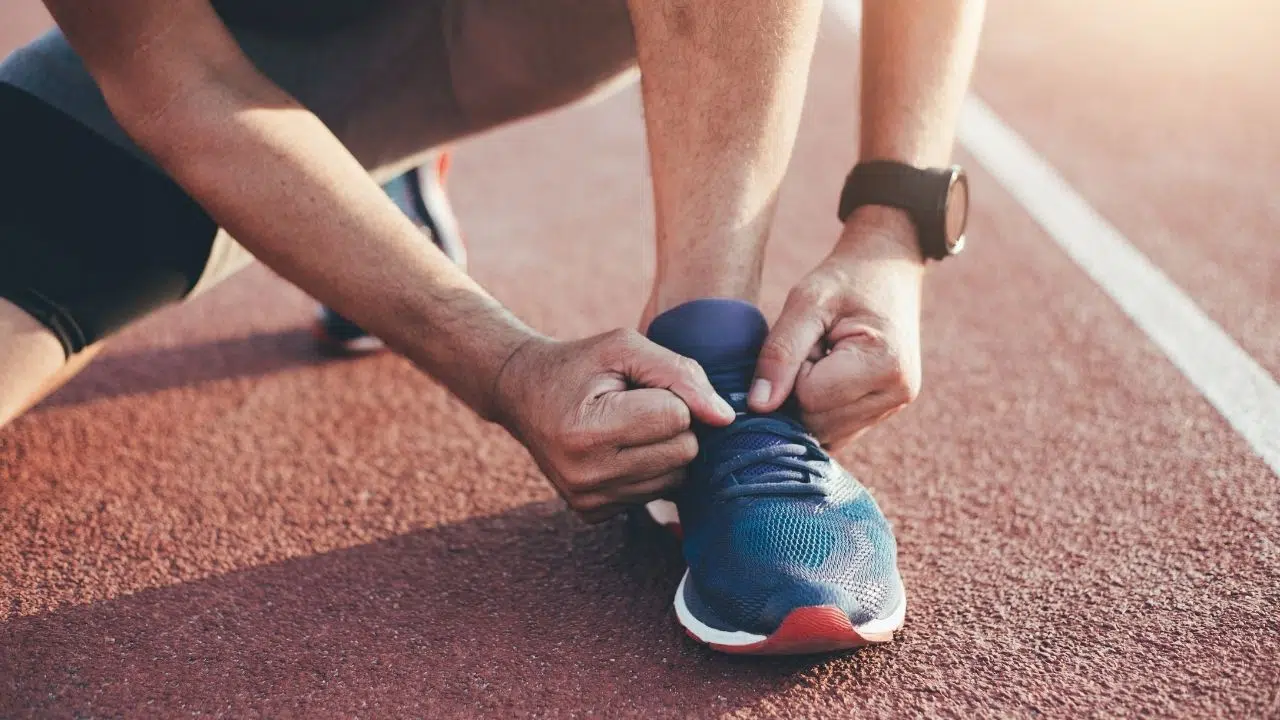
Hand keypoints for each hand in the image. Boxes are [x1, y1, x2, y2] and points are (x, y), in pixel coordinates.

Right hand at [494, 329, 735, 522]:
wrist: (522, 393)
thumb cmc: (578, 364)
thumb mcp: (624, 348)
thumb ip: (680, 374)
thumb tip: (725, 418)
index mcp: (588, 431)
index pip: (676, 418)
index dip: (670, 394)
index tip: (639, 386)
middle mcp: (586, 475)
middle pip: (682, 452)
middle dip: (673, 423)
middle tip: (636, 404)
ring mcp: (588, 500)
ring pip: (676, 478)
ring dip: (664, 447)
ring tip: (627, 425)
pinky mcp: (592, 513)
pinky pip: (655, 494)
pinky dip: (647, 468)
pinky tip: (618, 448)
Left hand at [748, 208, 924, 447]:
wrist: (887, 270)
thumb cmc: (845, 279)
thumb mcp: (805, 301)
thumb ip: (780, 353)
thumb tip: (758, 405)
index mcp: (884, 364)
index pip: (809, 397)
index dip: (794, 370)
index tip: (810, 339)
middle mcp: (897, 394)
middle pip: (817, 422)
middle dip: (799, 390)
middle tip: (816, 347)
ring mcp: (894, 408)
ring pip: (824, 433)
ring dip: (809, 401)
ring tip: (825, 359)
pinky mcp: (884, 413)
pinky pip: (836, 433)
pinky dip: (821, 411)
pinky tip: (828, 377)